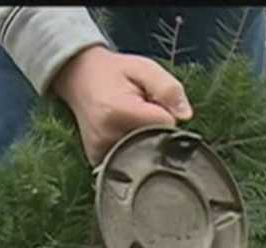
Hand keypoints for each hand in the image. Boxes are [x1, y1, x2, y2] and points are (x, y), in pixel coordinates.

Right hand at [52, 46, 192, 164]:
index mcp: (119, 112)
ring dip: (145, 139)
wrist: (80, 78)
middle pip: (156, 143)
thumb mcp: (145, 68)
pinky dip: (133, 148)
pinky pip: (129, 160)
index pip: (166, 125)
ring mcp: (100, 151)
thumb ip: (168, 88)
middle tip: (141, 109)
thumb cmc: (115, 73)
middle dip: (156, 128)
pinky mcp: (98, 160)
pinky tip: (123, 132)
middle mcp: (107, 136)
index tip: (154, 101)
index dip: (167, 112)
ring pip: (144, 153)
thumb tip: (185, 116)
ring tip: (130, 119)